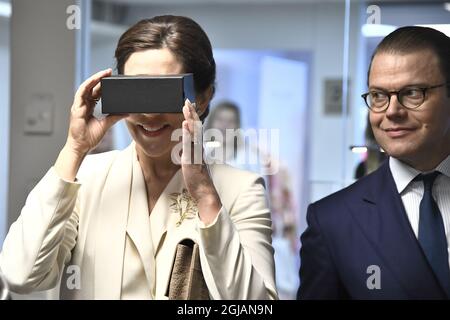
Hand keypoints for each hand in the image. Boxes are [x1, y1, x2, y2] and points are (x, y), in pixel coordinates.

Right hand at [66, 69, 127, 155]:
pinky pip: (81, 94)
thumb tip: (125, 113)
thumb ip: (114, 117)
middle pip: (91, 88)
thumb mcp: (105, 125)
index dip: (102, 85)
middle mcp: (82, 105)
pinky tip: (93, 80)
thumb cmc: (89, 138)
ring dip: (94, 79)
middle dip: (99, 78)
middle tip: (109, 71)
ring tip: (103, 73)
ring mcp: (78, 106)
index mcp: (88, 107)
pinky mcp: (76, 109)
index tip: (111, 79)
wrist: (81, 147)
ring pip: (85, 88)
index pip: (95, 92)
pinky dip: (87, 86)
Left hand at [181, 99, 221, 224]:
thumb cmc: (198, 179)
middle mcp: (199, 149)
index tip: (189, 105)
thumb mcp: (193, 162)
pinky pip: (190, 145)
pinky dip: (187, 133)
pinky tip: (185, 124)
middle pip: (196, 127)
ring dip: (190, 119)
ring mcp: (197, 154)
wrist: (205, 192)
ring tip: (187, 107)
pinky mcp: (192, 160)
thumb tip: (186, 147)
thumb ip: (191, 153)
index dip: (192, 117)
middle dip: (192, 113)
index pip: (196, 129)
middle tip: (188, 100)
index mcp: (199, 148)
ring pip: (194, 133)